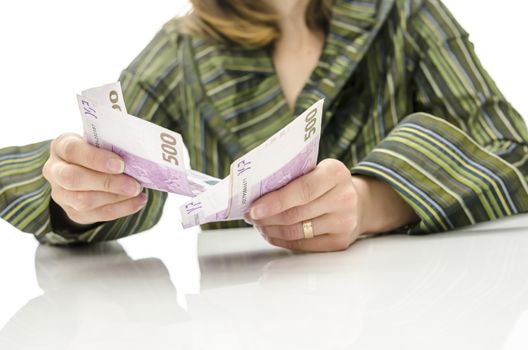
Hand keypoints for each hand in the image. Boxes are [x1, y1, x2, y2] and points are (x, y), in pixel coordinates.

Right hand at [43, 133, 147, 224]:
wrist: (87, 169)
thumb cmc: (98, 150)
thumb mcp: (100, 141)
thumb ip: (111, 146)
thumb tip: (135, 157)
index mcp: (60, 147)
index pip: (72, 150)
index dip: (96, 158)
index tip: (120, 164)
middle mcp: (54, 171)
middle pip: (74, 179)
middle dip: (107, 183)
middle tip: (134, 185)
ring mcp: (61, 194)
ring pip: (83, 201)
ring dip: (116, 198)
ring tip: (137, 191)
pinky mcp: (73, 212)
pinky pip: (97, 214)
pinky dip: (121, 209)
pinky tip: (138, 202)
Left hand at [246, 159, 418, 251]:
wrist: (359, 203)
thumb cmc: (327, 185)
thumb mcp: (316, 171)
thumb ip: (293, 178)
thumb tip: (256, 194)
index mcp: (336, 173)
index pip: (302, 189)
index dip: (276, 201)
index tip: (254, 208)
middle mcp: (344, 197)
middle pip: (296, 213)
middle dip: (267, 217)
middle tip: (251, 216)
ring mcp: (344, 222)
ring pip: (296, 231)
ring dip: (271, 230)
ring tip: (259, 224)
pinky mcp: (340, 242)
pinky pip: (303, 245)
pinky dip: (282, 240)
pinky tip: (272, 233)